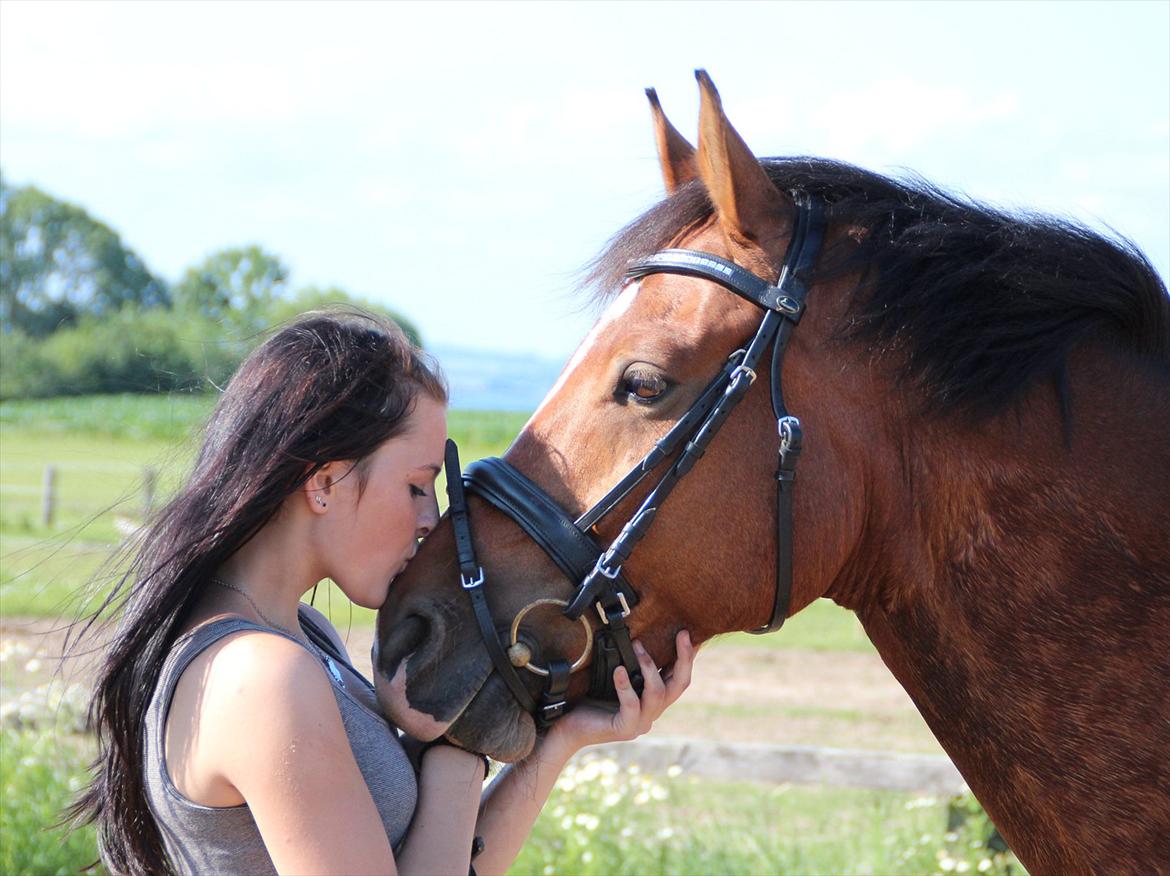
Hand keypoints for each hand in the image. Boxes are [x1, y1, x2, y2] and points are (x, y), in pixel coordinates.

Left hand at [545, 630, 694, 754]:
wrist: (568, 726)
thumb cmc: (590, 697)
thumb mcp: (616, 676)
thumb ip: (631, 665)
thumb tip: (639, 634)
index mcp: (653, 700)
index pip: (679, 678)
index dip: (688, 657)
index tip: (690, 633)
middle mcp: (652, 712)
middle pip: (680, 685)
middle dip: (684, 657)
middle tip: (681, 634)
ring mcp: (641, 723)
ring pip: (658, 693)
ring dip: (649, 666)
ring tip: (637, 646)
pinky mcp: (625, 728)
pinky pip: (631, 705)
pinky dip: (626, 686)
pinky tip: (619, 671)